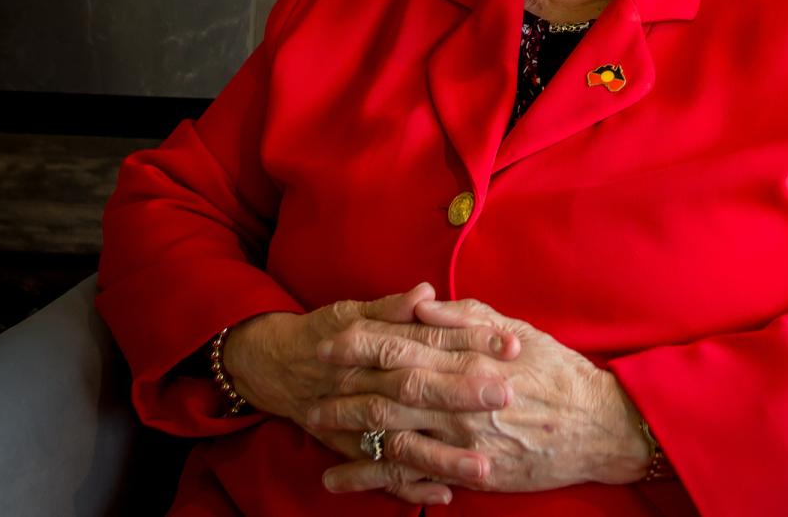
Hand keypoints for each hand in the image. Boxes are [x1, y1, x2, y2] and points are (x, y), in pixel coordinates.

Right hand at [224, 283, 521, 505]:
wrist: (277, 366)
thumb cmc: (327, 332)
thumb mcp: (354, 310)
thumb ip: (392, 307)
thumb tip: (425, 292)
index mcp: (374, 343)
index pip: (429, 339)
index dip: (470, 340)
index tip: (510, 344)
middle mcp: (367, 383)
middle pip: (418, 388)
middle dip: (463, 393)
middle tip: (507, 396)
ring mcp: (358, 422)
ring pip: (403, 442)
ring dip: (443, 456)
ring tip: (485, 467)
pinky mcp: (352, 449)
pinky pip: (382, 474)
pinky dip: (411, 487)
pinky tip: (445, 495)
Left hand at [313, 296, 649, 495]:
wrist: (597, 426)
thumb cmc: (557, 370)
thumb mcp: (516, 328)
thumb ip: (466, 316)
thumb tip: (422, 305)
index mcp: (471, 356)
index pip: (406, 343)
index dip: (363, 340)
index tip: (330, 336)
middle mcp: (461, 397)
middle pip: (390, 388)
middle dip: (346, 383)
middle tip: (311, 378)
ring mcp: (462, 439)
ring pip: (394, 432)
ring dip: (351, 427)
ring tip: (315, 421)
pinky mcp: (468, 472)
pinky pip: (410, 475)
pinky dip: (372, 475)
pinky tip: (341, 475)